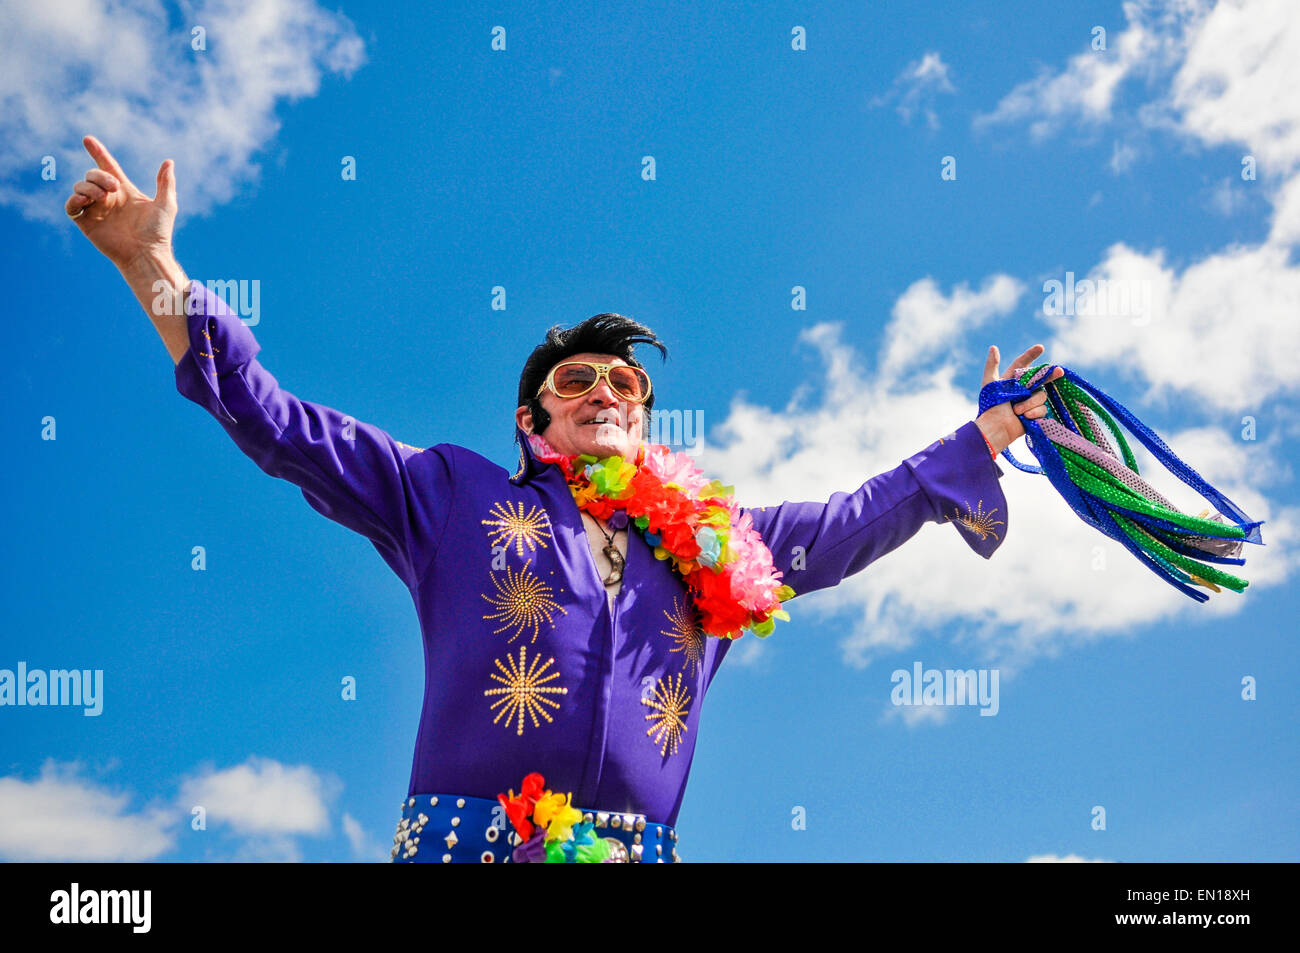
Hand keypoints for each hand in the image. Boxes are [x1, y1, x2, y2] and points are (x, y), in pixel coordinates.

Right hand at [65, 135, 177, 271]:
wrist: (146, 254)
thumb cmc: (158, 232)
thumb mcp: (165, 204)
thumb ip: (165, 182)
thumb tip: (168, 161)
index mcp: (124, 191)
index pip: (108, 166)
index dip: (98, 152)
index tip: (88, 139)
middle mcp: (108, 198)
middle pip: (92, 174)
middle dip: (100, 176)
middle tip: (114, 188)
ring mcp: (96, 210)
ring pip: (80, 186)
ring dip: (89, 187)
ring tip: (103, 197)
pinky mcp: (86, 223)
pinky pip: (71, 206)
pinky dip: (74, 200)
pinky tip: (84, 201)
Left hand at [975, 343, 1064, 453]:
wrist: (995, 428)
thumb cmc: (990, 406)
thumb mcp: (989, 384)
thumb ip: (991, 365)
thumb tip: (993, 347)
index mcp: (1013, 379)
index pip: (1023, 364)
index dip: (1031, 355)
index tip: (1040, 347)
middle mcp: (1024, 388)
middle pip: (1041, 378)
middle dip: (1051, 374)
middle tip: (1059, 371)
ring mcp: (1031, 401)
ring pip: (1041, 395)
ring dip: (1029, 403)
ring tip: (1016, 411)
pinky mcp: (1036, 413)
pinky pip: (1042, 409)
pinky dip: (1033, 412)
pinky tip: (1025, 418)